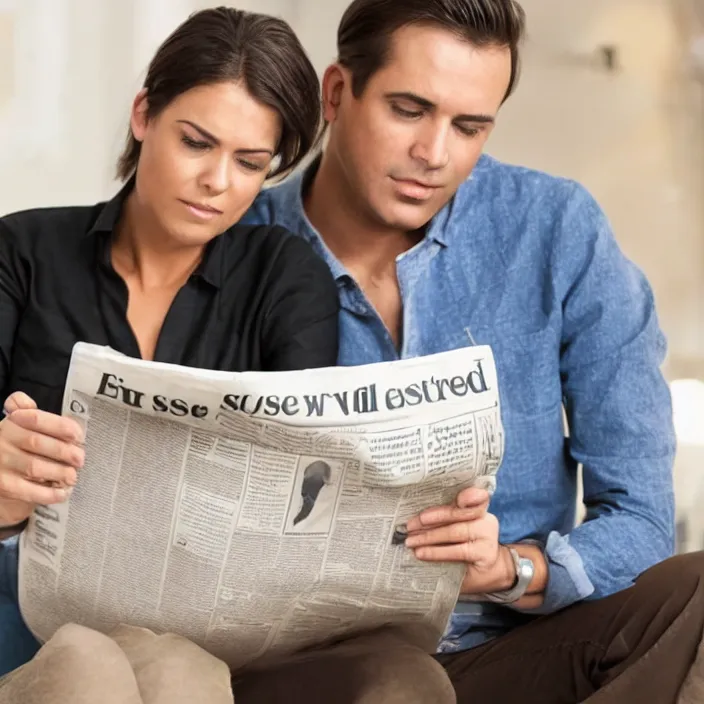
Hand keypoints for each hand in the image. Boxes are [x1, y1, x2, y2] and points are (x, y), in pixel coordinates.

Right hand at [0, 392, 84, 526]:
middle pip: (36, 443)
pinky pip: (28, 491)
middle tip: (80, 459)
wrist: (0, 470)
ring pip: (33, 467)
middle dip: (64, 451)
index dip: (60, 426)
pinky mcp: (3, 486)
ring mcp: (1, 464)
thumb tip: (24, 402)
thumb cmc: (19, 444)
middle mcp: (2, 440)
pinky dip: (49, 493)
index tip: (78, 434)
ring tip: (73, 476)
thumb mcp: (20, 424)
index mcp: (12, 422)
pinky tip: (63, 493)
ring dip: (59, 472)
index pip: (36, 419)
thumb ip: (26, 410)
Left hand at [405, 486, 515, 594]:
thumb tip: (414, 520)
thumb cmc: (466, 548)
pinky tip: (421, 553)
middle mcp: (485, 518)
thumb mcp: (457, 529)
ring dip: (428, 537)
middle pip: (456, 513)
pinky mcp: (485, 554)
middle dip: (430, 519)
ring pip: (454, 531)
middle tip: (409, 525)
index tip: (456, 497)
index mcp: (477, 507)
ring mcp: (487, 536)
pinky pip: (457, 551)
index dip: (467, 494)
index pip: (471, 495)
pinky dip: (436, 552)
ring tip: (410, 541)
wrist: (489, 574)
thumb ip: (444, 519)